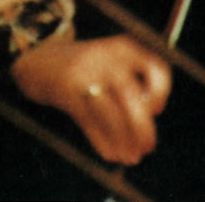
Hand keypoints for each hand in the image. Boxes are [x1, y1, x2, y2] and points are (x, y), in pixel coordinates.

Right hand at [11, 35, 170, 166]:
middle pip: (131, 95)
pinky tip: (112, 154)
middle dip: (142, 125)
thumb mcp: (115, 60)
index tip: (158, 111)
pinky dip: (103, 141)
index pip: (154, 67)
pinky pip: (89, 121)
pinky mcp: (67, 94)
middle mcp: (107, 59)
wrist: (43, 60)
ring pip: (110, 113)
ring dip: (124, 139)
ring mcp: (85, 76)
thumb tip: (154, 113)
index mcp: (125, 47)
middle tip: (149, 147)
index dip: (161, 91)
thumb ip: (135, 79)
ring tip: (132, 157)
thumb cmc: (91, 65)